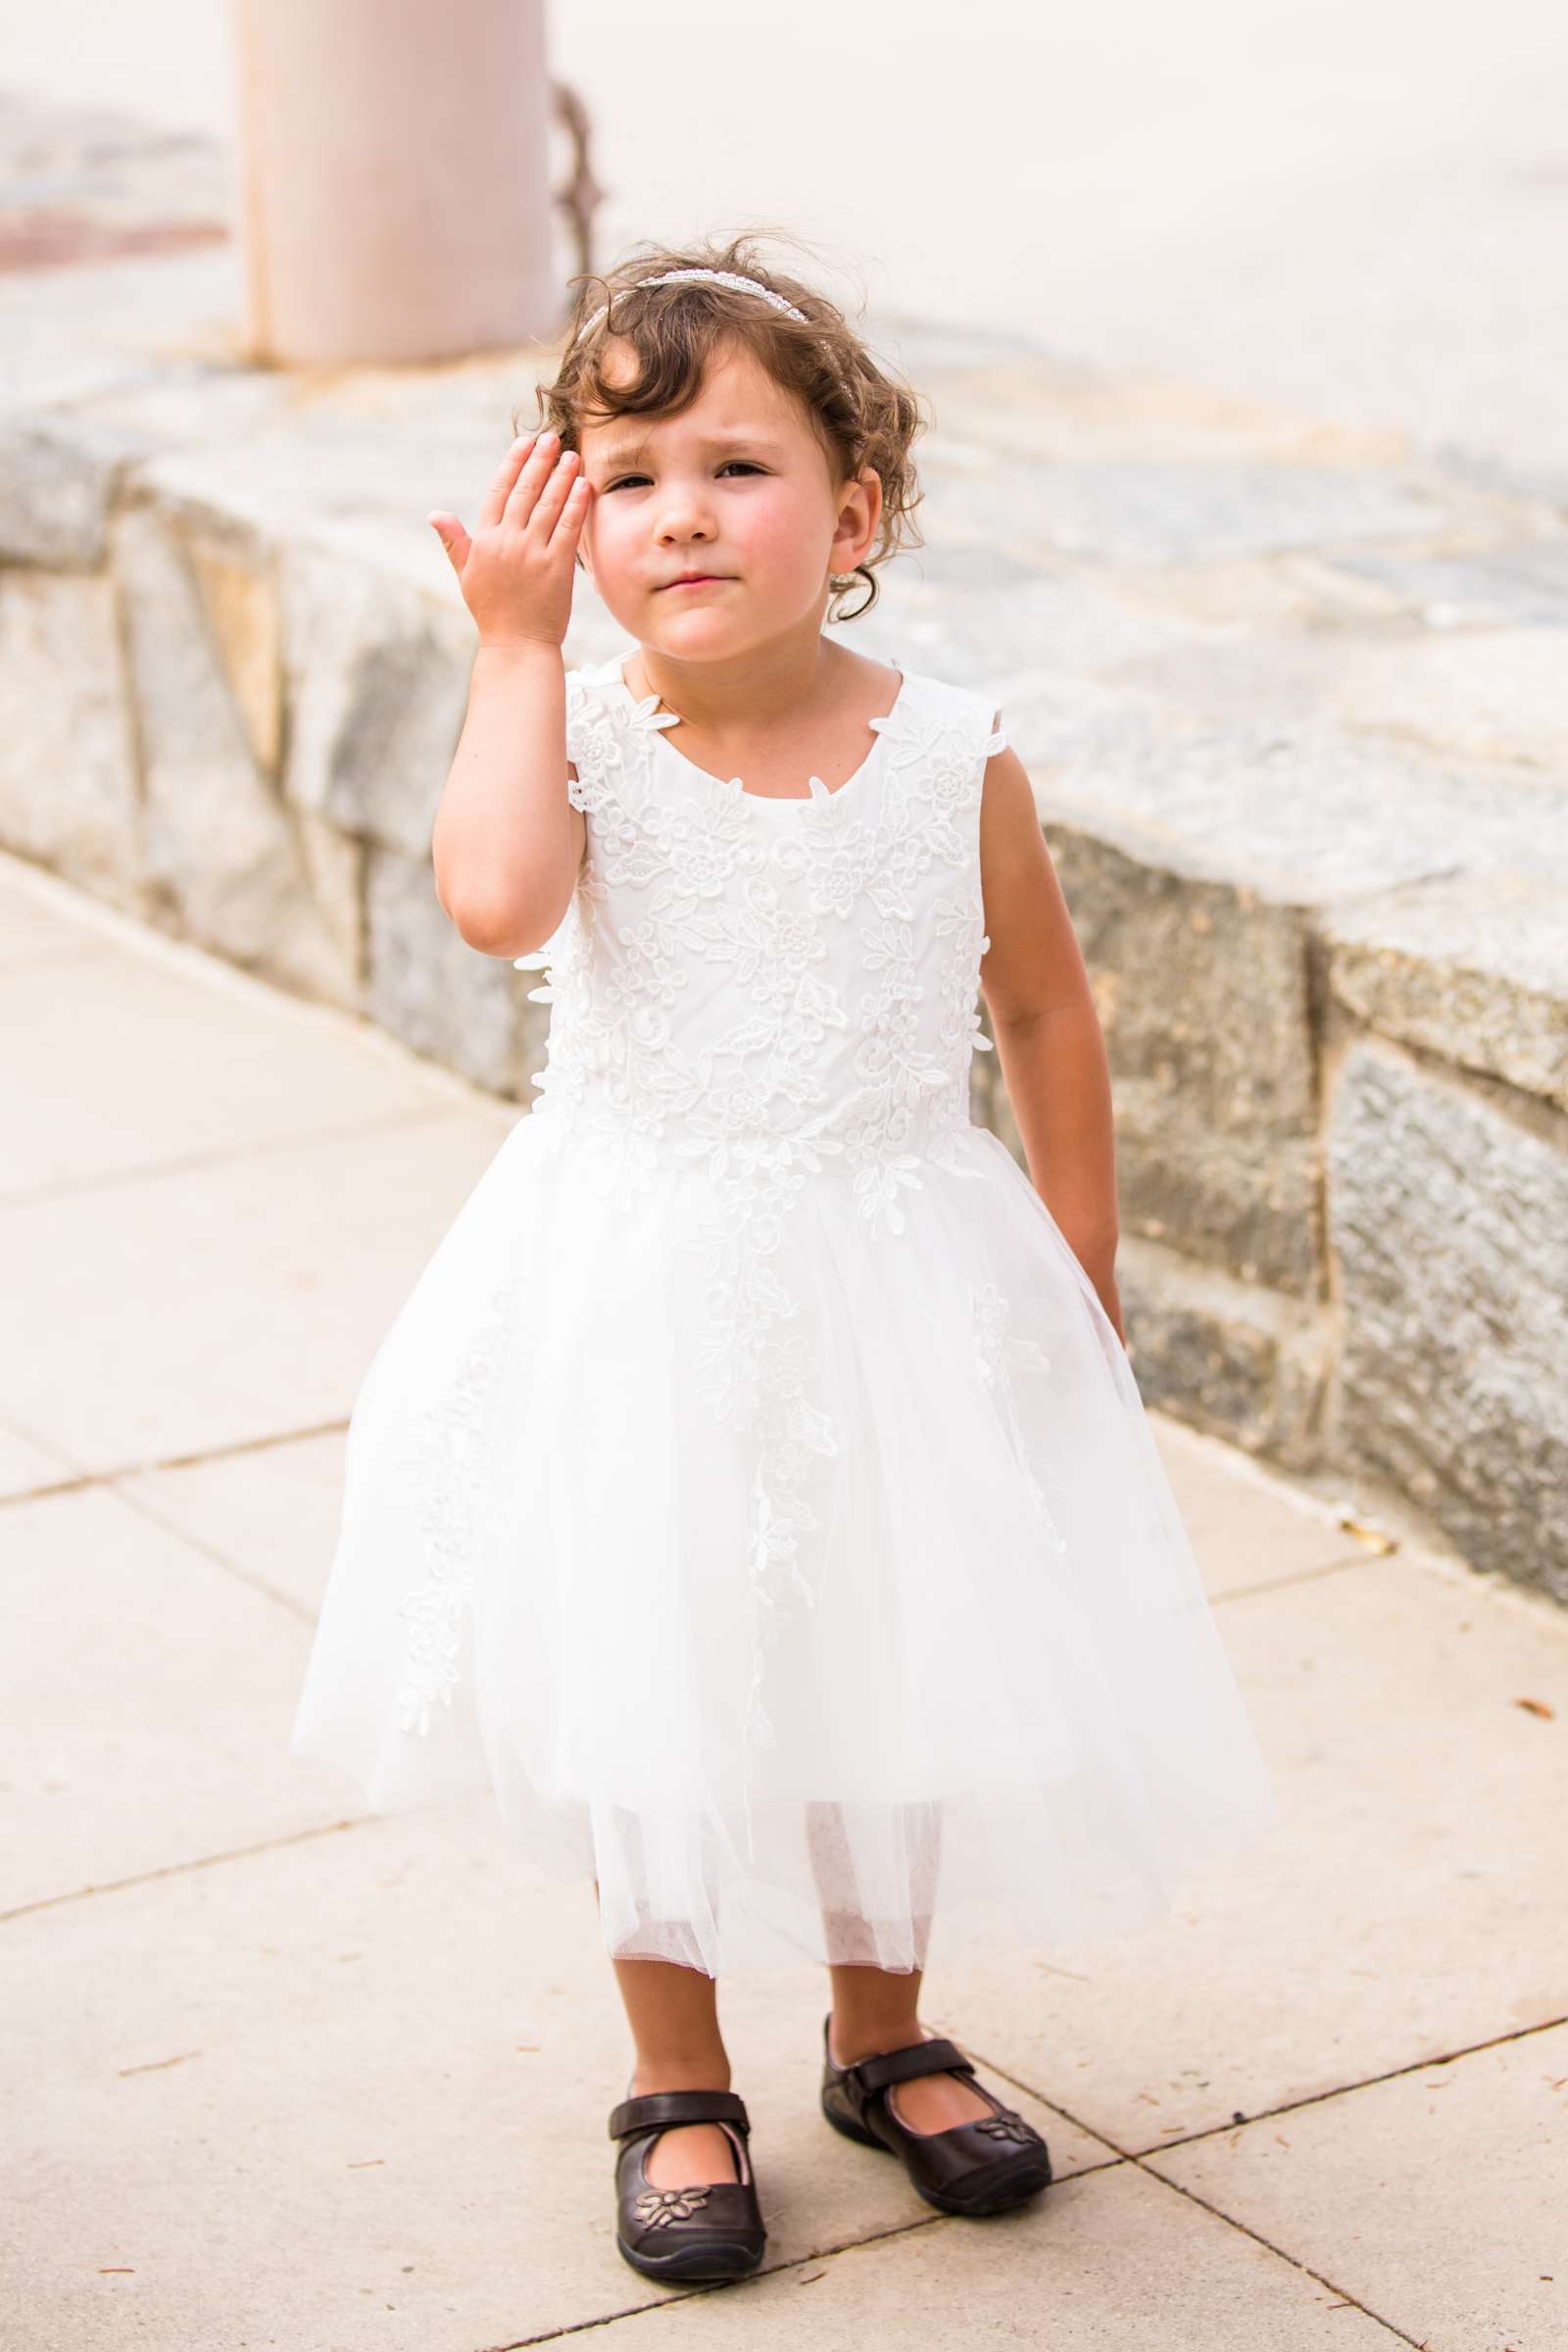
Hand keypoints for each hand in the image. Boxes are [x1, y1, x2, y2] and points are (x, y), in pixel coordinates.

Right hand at [426, 428, 590, 650]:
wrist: (516, 646)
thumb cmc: (492, 612)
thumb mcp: (466, 575)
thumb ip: (455, 542)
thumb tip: (434, 515)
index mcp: (484, 540)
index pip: (499, 491)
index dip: (514, 463)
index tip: (526, 443)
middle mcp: (507, 542)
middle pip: (525, 490)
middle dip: (540, 461)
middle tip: (553, 439)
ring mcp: (532, 553)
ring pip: (548, 504)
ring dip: (561, 476)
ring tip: (572, 456)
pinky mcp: (556, 567)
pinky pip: (567, 527)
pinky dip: (576, 504)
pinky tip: (584, 485)